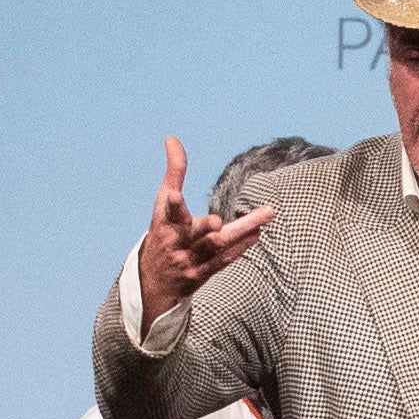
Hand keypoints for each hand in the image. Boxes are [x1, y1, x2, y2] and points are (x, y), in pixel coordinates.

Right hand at [136, 133, 273, 329]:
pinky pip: (223, 261)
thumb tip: (172, 138)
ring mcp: (190, 260)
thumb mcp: (162, 202)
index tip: (172, 194)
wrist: (155, 280)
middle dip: (205, 227)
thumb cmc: (163, 232)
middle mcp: (177, 242)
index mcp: (165, 223)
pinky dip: (240, 247)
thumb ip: (173, 171)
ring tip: (263, 218)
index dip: (171, 203)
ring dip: (239, 233)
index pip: (168, 211)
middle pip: (194, 233)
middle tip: (217, 221)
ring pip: (216, 247)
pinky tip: (257, 232)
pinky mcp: (202, 273)